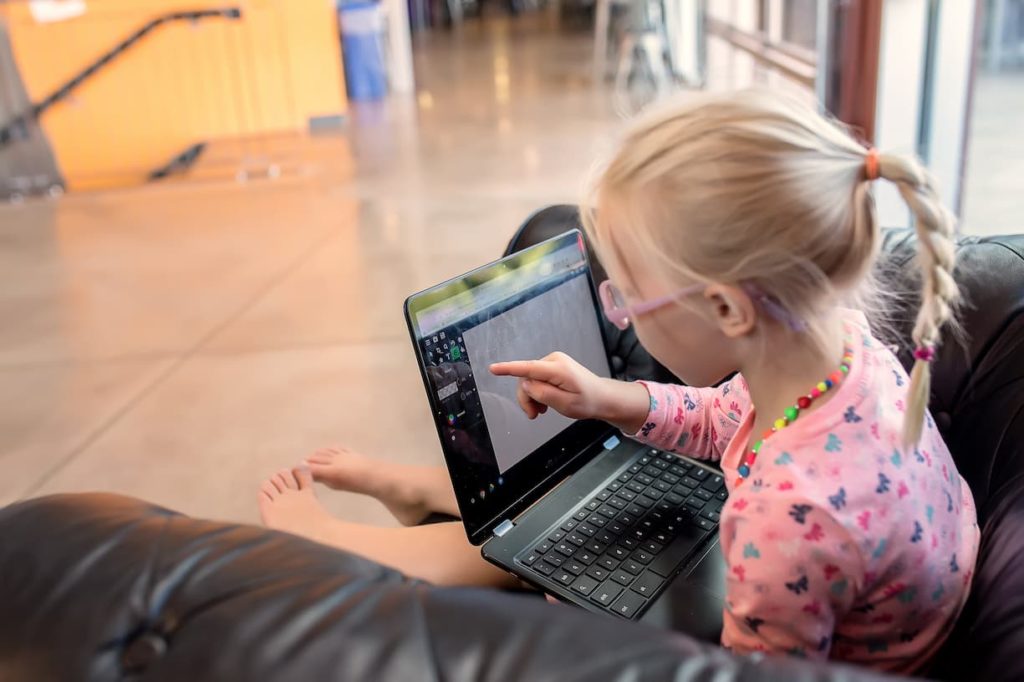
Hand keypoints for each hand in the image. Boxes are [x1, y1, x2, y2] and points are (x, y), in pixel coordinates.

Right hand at [489, 352, 649, 431]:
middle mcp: (554, 360)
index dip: (509, 369)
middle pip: (526, 378)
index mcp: (558, 369)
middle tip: (534, 415)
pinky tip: (544, 403)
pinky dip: (537, 392)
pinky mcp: (553, 366)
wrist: (602, 397)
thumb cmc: (588, 401)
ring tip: (541, 411)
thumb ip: (543, 393)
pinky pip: (536, 378)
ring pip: (529, 380)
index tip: (493, 368)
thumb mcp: (565, 404)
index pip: (529, 368)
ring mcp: (553, 361)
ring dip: (532, 397)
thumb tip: (526, 384)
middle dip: (527, 398)